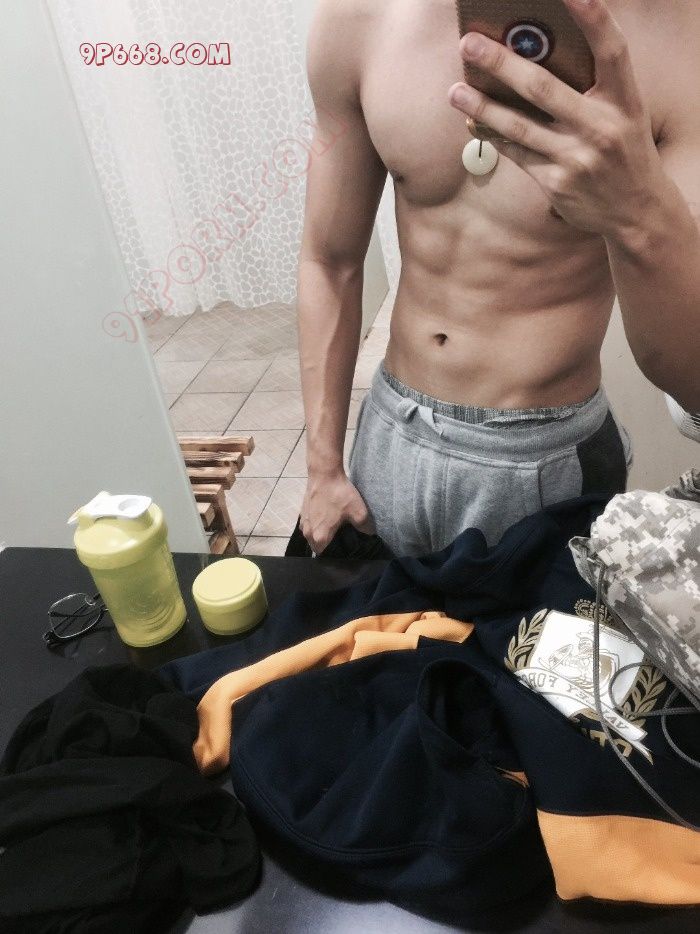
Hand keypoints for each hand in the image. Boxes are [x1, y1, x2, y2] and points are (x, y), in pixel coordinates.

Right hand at [300, 473, 375, 553]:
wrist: (324, 473)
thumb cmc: (339, 494)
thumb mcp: (358, 512)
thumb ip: (365, 528)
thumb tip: (369, 535)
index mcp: (320, 537)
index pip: (326, 556)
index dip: (336, 556)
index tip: (346, 552)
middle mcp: (308, 533)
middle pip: (318, 547)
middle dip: (329, 546)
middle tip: (343, 540)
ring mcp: (304, 523)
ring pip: (313, 536)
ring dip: (322, 535)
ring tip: (335, 529)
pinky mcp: (303, 513)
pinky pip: (311, 526)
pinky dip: (318, 526)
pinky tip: (328, 518)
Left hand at [448, 0, 663, 240]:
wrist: (636, 210)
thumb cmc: (623, 150)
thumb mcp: (623, 114)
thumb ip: (591, 88)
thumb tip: (533, 57)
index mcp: (626, 101)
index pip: (612, 50)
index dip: (594, 18)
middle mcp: (601, 127)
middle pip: (543, 88)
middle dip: (501, 64)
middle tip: (469, 43)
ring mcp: (577, 157)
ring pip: (519, 126)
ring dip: (482, 106)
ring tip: (455, 90)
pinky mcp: (556, 183)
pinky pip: (516, 153)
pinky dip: (493, 136)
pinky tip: (473, 121)